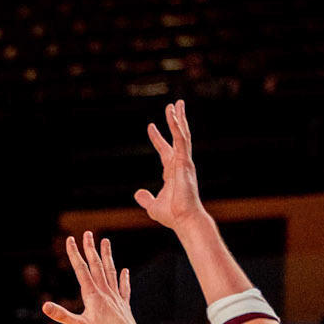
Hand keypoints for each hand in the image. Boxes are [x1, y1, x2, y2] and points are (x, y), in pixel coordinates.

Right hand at [42, 233, 143, 323]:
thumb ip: (62, 315)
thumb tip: (45, 306)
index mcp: (92, 294)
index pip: (81, 269)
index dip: (74, 254)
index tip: (70, 239)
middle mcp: (104, 291)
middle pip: (96, 265)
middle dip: (91, 249)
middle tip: (88, 234)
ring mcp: (115, 296)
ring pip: (110, 271)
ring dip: (107, 256)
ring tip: (105, 242)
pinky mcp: (123, 304)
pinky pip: (123, 287)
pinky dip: (123, 278)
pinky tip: (125, 271)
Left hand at [133, 99, 206, 233]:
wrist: (184, 219)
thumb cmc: (172, 215)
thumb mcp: (152, 205)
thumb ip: (145, 198)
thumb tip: (138, 193)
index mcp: (171, 172)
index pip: (164, 150)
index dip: (158, 138)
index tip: (151, 127)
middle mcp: (179, 164)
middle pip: (178, 137)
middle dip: (176, 121)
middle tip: (174, 106)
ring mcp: (184, 162)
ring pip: (182, 135)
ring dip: (178, 119)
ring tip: (175, 104)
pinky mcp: (185, 162)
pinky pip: (182, 140)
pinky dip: (178, 127)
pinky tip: (174, 116)